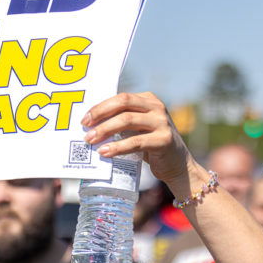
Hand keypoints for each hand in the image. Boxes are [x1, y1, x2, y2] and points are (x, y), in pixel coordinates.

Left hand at [80, 92, 198, 198]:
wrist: (177, 165)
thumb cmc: (151, 146)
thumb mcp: (138, 128)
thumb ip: (122, 121)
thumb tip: (91, 124)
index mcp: (149, 99)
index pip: (121, 97)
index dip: (101, 107)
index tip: (85, 119)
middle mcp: (157, 107)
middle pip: (123, 103)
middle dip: (100, 114)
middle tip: (85, 128)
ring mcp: (162, 122)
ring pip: (127, 120)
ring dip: (105, 130)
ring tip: (90, 141)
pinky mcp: (164, 140)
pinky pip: (136, 142)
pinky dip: (118, 147)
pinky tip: (105, 152)